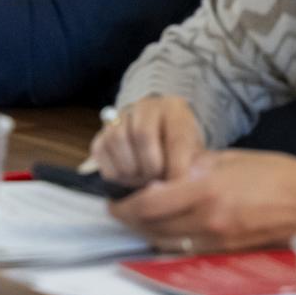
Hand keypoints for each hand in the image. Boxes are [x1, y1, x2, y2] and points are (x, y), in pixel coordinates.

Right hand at [89, 96, 206, 185]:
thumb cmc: (180, 151)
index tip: (178, 187)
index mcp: (174, 109)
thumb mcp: (195, 154)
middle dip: (151, 167)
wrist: (159, 139)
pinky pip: (100, 151)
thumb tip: (181, 185)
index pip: (175, 137)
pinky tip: (128, 177)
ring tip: (143, 180)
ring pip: (117, 139)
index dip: (177, 167)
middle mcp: (145, 107)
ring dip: (131, 169)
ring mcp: (120, 118)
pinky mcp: (101, 134)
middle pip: (142, 134)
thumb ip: (192, 167)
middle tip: (158, 183)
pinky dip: (113, 171)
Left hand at [109, 150, 295, 253]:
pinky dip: (171, 240)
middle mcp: (208, 222)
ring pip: (166, 242)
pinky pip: (188, 249)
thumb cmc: (278, 174)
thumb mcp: (229, 159)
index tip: (114, 197)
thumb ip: (194, 167)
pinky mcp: (229, 251)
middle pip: (151, 228)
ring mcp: (219, 241)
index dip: (124, 203)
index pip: (148, 203)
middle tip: (119, 207)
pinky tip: (168, 227)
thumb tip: (165, 173)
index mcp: (206, 192)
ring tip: (139, 217)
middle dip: (129, 219)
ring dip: (147, 232)